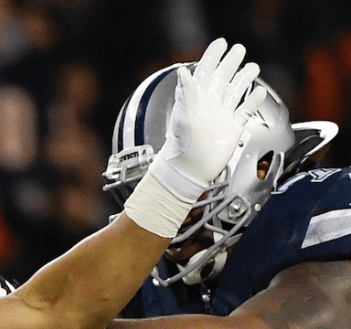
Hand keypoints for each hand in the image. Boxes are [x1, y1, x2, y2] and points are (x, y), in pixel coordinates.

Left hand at [152, 38, 264, 194]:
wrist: (190, 171)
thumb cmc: (183, 147)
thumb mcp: (183, 116)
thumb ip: (186, 93)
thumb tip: (182, 73)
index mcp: (197, 100)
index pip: (205, 72)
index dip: (212, 57)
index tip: (220, 44)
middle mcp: (210, 106)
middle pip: (223, 78)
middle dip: (231, 63)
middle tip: (238, 50)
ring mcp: (222, 116)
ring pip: (236, 92)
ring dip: (244, 79)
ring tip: (252, 68)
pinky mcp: (232, 128)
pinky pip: (245, 110)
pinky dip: (253, 101)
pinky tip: (260, 93)